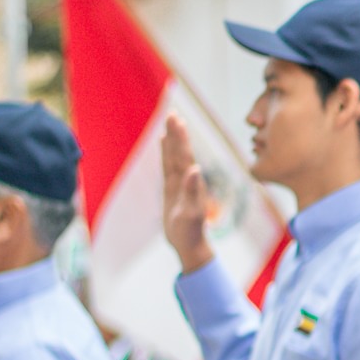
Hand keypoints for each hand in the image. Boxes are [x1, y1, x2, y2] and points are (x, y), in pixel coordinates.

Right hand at [160, 114, 213, 274]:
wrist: (189, 246)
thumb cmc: (191, 233)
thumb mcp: (191, 213)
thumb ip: (192, 192)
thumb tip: (195, 169)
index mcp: (191, 183)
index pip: (185, 156)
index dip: (181, 138)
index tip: (177, 120)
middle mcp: (187, 180)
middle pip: (180, 152)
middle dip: (177, 133)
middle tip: (173, 113)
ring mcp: (179, 184)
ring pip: (174, 157)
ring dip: (172, 140)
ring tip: (170, 122)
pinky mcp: (172, 189)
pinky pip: (167, 166)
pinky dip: (166, 153)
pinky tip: (164, 143)